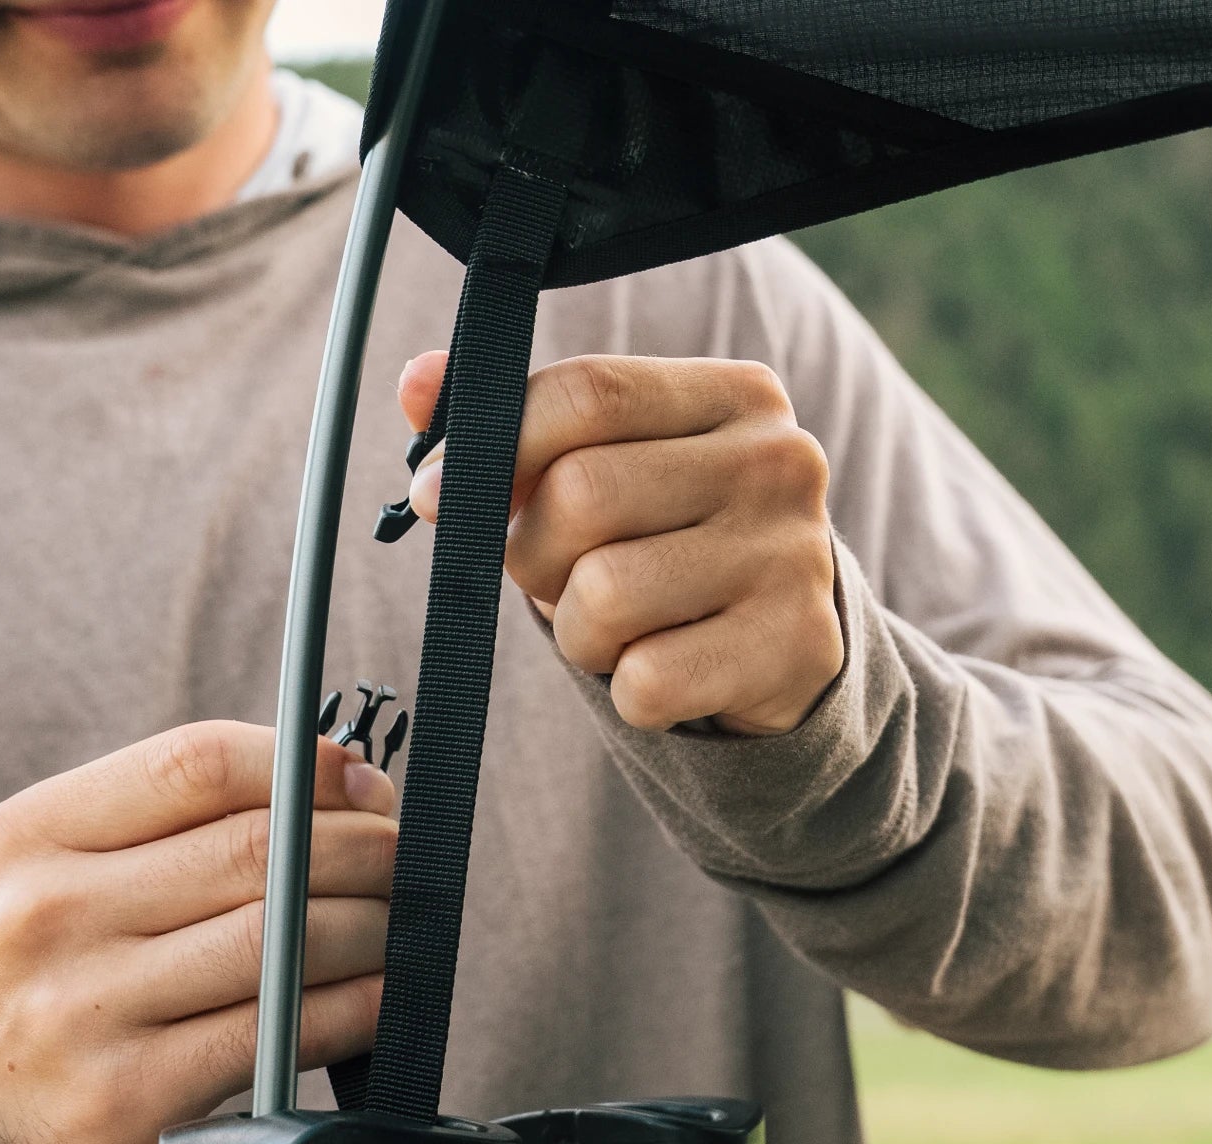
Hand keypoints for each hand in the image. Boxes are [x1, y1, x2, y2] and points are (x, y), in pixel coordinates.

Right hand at [0, 722, 396, 1143]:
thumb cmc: (51, 969)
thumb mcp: (59, 871)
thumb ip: (177, 819)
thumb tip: (347, 784)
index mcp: (31, 835)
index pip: (198, 764)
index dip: (308, 767)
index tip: (364, 785)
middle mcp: (50, 916)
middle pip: (257, 852)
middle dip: (363, 848)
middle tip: (402, 857)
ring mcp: (88, 1011)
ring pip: (281, 941)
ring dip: (372, 925)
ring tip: (397, 920)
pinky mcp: (134, 1098)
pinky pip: (282, 1032)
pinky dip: (356, 1004)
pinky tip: (382, 990)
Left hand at [401, 352, 843, 734]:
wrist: (787, 648)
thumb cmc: (674, 544)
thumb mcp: (612, 467)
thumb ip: (520, 420)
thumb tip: (417, 382)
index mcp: (736, 396)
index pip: (585, 393)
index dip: (493, 444)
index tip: (438, 491)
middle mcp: (777, 464)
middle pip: (583, 495)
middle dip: (532, 553)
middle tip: (552, 578)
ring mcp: (792, 558)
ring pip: (604, 596)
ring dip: (579, 632)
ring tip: (617, 627)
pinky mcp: (794, 651)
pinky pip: (645, 683)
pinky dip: (627, 693)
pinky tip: (664, 669)